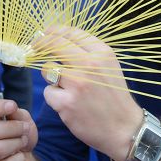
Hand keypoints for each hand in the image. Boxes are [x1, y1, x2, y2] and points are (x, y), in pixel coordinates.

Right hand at [0, 98, 37, 160]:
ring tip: (22, 142)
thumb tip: (12, 110)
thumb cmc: (19, 136)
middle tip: (25, 128)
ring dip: (16, 143)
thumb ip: (18, 114)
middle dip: (13, 128)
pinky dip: (19, 159)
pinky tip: (20, 156)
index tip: (13, 106)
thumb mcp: (23, 120)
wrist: (25, 158)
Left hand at [34, 25, 142, 160]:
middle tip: (35, 46)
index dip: (53, 31)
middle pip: (55, 44)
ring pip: (47, 69)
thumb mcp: (109, 67)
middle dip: (41, 43)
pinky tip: (68, 104)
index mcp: (102, 53)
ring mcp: (77, 83)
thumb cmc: (114, 97)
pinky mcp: (66, 103)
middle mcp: (90, 64)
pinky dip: (54, 98)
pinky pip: (48, 92)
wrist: (124, 129)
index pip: (71, 33)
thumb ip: (88, 53)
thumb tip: (59, 39)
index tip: (45, 33)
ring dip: (51, 77)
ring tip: (66, 88)